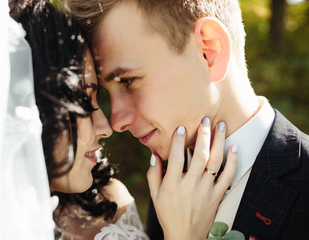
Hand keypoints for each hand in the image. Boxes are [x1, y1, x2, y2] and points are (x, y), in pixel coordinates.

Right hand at [147, 118, 237, 239]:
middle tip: (206, 119)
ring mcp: (206, 191)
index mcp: (172, 185)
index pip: (175, 157)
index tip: (181, 127)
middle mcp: (190, 185)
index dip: (178, 140)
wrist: (185, 236)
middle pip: (199, 155)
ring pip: (215, 162)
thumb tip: (155, 155)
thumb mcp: (154, 195)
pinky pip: (228, 176)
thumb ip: (153, 175)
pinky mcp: (217, 196)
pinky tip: (234, 147)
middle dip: (203, 134)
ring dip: (219, 141)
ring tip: (221, 125)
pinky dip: (233, 161)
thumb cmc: (168, 213)